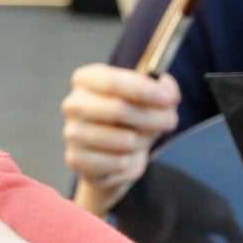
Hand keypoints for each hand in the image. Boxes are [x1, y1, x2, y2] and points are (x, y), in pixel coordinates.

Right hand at [61, 62, 180, 211]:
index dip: (145, 90)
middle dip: (152, 117)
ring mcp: (72, 132)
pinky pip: (116, 162)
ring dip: (142, 141)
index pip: (113, 81)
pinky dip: (128, 161)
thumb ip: (163, 88)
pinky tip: (123, 156)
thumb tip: (169, 93)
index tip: (169, 98)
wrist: (113, 154)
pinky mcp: (76, 159)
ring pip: (124, 139)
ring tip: (139, 140)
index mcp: (87, 79)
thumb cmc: (131, 118)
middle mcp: (74, 104)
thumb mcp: (150, 97)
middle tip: (170, 121)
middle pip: (119, 109)